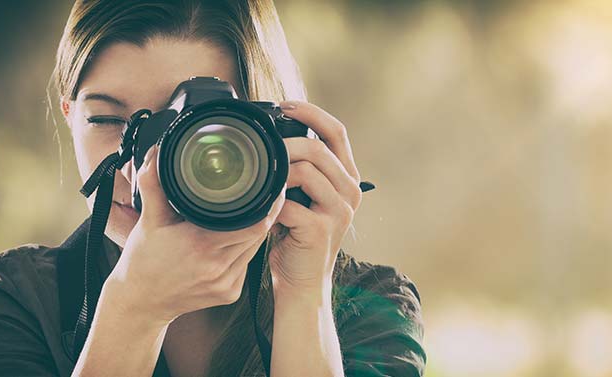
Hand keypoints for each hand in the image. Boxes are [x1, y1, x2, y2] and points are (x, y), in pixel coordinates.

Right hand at [99, 145, 285, 324]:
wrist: (140, 302)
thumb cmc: (143, 261)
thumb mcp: (148, 220)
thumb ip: (154, 185)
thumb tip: (156, 154)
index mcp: (202, 246)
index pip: (254, 223)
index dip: (267, 206)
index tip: (271, 188)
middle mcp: (218, 267)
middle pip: (259, 234)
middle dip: (262, 215)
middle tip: (262, 197)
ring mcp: (226, 284)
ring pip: (255, 249)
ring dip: (254, 232)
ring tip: (246, 217)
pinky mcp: (230, 294)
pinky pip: (247, 265)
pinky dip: (244, 250)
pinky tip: (231, 242)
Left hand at [269, 101, 362, 295]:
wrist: (302, 283)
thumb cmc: (296, 237)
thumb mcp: (304, 196)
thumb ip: (299, 169)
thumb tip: (273, 137)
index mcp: (347, 178)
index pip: (337, 131)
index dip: (311, 113)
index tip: (283, 106)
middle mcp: (350, 192)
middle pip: (320, 148)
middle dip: (287, 142)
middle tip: (262, 147)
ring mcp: (338, 211)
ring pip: (306, 170)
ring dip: (277, 172)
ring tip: (261, 182)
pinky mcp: (320, 230)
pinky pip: (290, 203)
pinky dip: (270, 203)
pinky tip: (262, 208)